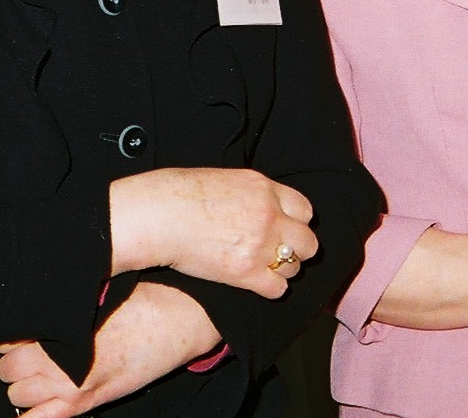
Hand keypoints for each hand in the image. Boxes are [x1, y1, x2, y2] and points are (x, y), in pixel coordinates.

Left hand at [0, 282, 220, 415]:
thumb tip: (38, 297)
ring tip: (43, 373)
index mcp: (60, 324)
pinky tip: (42, 401)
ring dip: (25, 386)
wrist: (182, 319)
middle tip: (35, 351)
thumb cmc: (144, 297)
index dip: (16, 334)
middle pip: (6, 367)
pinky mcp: (86, 403)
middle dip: (16, 360)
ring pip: (16, 395)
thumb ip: (65, 301)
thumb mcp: (99, 288)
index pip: (8, 337)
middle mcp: (57, 358)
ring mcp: (70, 385)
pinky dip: (33, 415)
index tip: (29, 331)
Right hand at [110, 168, 316, 298]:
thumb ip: (252, 194)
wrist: (159, 215)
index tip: (287, 230)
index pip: (305, 210)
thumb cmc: (181, 194)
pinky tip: (255, 284)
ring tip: (264, 269)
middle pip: (308, 241)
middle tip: (280, 254)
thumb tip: (260, 204)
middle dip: (297, 249)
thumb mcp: (226, 179)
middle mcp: (269, 215)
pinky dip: (270, 289)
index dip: (297, 223)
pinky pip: (277, 289)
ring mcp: (260, 244)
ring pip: (294, 266)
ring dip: (282, 270)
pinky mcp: (246, 273)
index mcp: (264, 188)